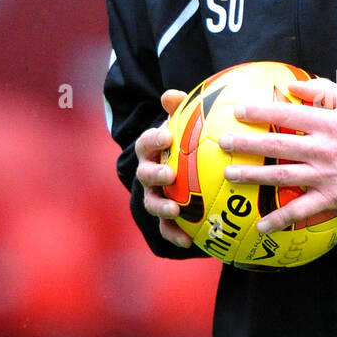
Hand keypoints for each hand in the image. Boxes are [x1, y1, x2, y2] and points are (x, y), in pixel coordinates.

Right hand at [135, 89, 191, 247]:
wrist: (192, 174)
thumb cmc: (190, 145)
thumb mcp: (187, 127)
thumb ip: (181, 111)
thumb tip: (171, 95)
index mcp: (153, 151)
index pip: (147, 142)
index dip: (154, 139)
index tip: (167, 136)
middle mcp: (149, 174)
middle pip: (145, 174)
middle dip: (154, 174)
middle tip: (169, 174)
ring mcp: (154, 197)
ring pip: (151, 203)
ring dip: (161, 206)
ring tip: (175, 210)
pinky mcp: (165, 219)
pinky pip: (166, 229)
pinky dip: (175, 235)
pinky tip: (189, 240)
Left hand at [218, 76, 336, 232]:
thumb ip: (323, 90)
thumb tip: (293, 85)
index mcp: (327, 123)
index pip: (287, 115)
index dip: (261, 112)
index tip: (238, 112)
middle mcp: (323, 149)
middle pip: (278, 146)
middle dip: (248, 144)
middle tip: (224, 143)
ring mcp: (325, 175)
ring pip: (284, 176)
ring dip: (254, 177)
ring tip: (230, 175)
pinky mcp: (331, 196)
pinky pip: (302, 209)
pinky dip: (281, 218)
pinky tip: (262, 225)